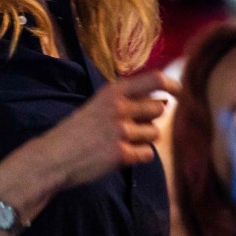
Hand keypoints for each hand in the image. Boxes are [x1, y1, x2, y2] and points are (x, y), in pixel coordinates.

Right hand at [32, 71, 181, 190]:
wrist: (54, 156)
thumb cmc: (79, 130)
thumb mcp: (100, 104)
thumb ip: (130, 100)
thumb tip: (166, 101)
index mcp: (113, 91)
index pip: (155, 79)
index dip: (173, 85)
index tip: (181, 93)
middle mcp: (119, 107)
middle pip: (159, 109)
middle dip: (151, 119)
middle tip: (130, 127)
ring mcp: (120, 131)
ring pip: (154, 133)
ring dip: (144, 139)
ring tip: (121, 141)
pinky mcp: (121, 154)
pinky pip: (147, 153)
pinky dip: (139, 156)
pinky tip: (121, 154)